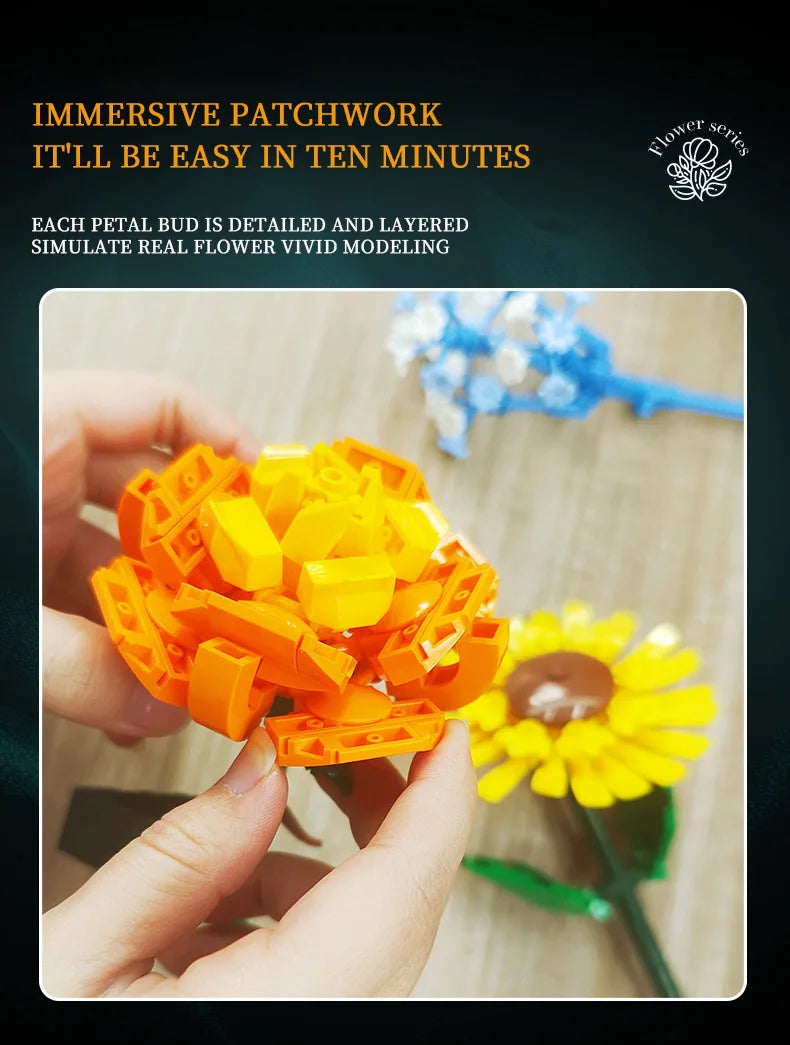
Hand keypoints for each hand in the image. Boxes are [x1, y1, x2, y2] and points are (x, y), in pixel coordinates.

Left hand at [42, 370, 260, 742]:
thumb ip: (71, 657)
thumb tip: (153, 706)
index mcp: (34, 433)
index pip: (155, 404)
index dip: (222, 440)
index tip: (262, 495)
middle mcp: (31, 473)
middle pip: (148, 495)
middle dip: (199, 553)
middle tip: (243, 599)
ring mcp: (20, 525)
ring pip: (114, 558)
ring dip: (155, 613)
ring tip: (193, 663)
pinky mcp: (7, 577)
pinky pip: (75, 599)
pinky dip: (106, 642)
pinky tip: (129, 693)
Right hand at [42, 720, 475, 997]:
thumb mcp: (77, 960)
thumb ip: (179, 858)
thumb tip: (261, 769)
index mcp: (283, 1011)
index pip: (403, 887)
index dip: (438, 798)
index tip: (446, 733)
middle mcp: (329, 1033)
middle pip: (403, 909)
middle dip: (384, 815)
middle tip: (347, 748)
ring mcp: (324, 1041)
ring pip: (371, 940)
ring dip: (318, 878)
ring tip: (228, 859)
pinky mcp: (310, 1039)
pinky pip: (338, 972)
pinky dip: (294, 927)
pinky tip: (216, 921)